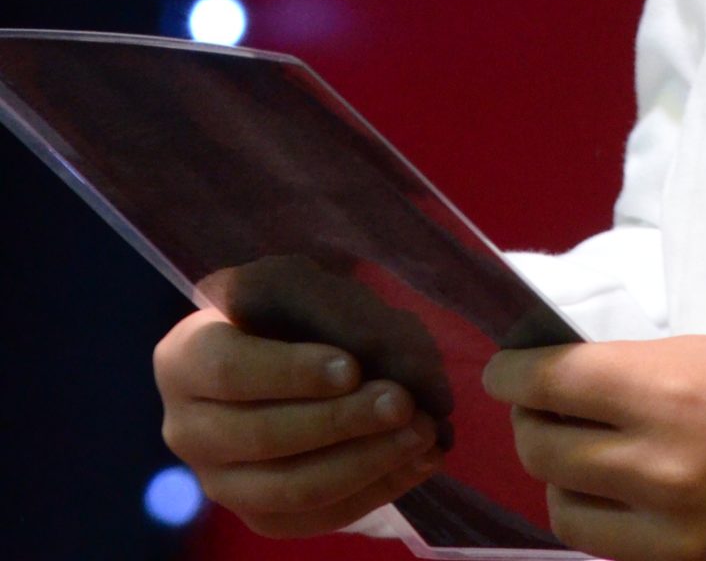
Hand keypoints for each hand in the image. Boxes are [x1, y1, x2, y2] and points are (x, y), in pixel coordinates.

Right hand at [154, 305, 443, 536]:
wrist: (273, 350)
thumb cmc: (282, 309)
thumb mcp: (291, 285)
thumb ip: (321, 309)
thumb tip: (384, 353)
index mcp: (184, 359)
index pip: (231, 371)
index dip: (292, 372)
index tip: (353, 366)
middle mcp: (187, 430)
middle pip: (263, 437)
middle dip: (341, 421)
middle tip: (404, 402)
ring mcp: (218, 482)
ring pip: (291, 488)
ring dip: (365, 462)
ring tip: (422, 432)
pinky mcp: (256, 515)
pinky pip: (314, 518)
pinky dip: (372, 491)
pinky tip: (419, 462)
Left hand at [482, 331, 705, 560]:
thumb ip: (633, 370)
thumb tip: (564, 378)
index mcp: (666, 390)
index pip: (549, 382)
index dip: (513, 373)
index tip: (507, 369)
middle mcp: (656, 465)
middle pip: (543, 447)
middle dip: (532, 420)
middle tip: (541, 404)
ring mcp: (668, 529)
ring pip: (563, 507)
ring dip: (561, 475)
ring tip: (580, 452)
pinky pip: (606, 546)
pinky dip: (599, 515)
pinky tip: (615, 491)